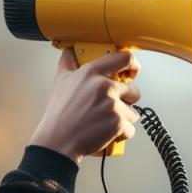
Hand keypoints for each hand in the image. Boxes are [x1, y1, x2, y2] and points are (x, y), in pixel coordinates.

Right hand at [30, 49, 140, 163]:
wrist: (58, 142)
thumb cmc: (59, 114)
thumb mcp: (61, 81)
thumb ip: (68, 62)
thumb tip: (70, 50)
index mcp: (92, 73)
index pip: (124, 58)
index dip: (133, 65)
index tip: (133, 72)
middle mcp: (104, 86)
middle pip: (134, 91)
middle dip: (126, 102)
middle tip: (110, 109)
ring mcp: (112, 105)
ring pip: (133, 113)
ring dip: (123, 120)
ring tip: (104, 123)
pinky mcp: (118, 123)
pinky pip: (130, 129)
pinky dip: (121, 134)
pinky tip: (107, 133)